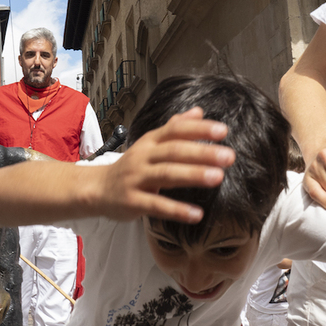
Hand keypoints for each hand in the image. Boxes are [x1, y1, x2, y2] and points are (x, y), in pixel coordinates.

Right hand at [99, 108, 234, 222]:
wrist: (97, 189)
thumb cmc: (130, 167)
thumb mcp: (149, 144)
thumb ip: (174, 128)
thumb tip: (199, 111)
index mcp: (150, 142)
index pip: (175, 130)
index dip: (198, 129)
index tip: (222, 131)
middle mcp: (143, 157)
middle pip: (174, 151)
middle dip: (202, 153)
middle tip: (228, 156)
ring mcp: (136, 179)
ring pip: (166, 174)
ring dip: (193, 175)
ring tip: (217, 177)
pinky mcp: (132, 201)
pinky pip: (156, 205)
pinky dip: (177, 210)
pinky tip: (197, 214)